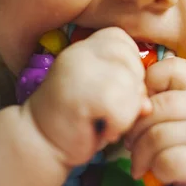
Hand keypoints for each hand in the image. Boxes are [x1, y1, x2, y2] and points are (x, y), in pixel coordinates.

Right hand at [23, 27, 150, 166]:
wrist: (38, 146)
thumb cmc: (76, 124)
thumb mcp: (106, 98)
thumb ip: (128, 90)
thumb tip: (148, 105)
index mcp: (83, 49)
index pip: (121, 39)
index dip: (129, 66)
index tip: (117, 90)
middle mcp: (78, 53)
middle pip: (131, 60)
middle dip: (133, 91)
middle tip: (114, 112)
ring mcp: (76, 71)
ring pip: (129, 85)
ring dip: (126, 113)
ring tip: (108, 124)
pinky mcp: (78, 95)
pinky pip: (120, 106)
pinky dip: (119, 125)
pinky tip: (104, 133)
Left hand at [125, 56, 185, 185]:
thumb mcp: (179, 109)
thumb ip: (155, 99)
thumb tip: (131, 106)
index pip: (169, 68)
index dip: (147, 84)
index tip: (145, 107)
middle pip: (157, 107)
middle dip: (135, 129)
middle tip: (130, 143)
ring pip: (158, 136)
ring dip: (140, 153)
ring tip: (140, 161)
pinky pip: (167, 162)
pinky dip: (155, 169)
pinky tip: (156, 172)